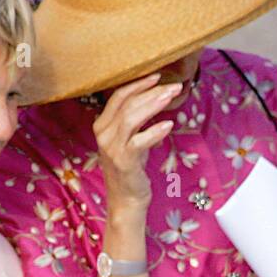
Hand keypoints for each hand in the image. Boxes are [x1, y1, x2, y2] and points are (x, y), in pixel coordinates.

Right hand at [93, 72, 180, 214]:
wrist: (126, 200)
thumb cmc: (131, 169)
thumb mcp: (131, 141)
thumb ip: (136, 122)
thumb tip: (155, 101)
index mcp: (102, 124)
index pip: (119, 96)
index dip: (138, 84)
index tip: (158, 76)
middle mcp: (104, 133)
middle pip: (128, 103)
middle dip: (152, 92)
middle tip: (174, 86)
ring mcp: (112, 147)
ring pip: (132, 117)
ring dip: (154, 105)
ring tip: (171, 97)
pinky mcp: (124, 161)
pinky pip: (140, 141)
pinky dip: (155, 131)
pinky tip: (169, 125)